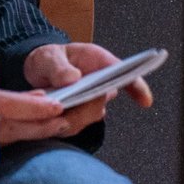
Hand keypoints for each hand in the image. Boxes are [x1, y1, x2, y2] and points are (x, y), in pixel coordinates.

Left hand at [23, 40, 150, 137]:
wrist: (38, 72)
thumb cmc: (49, 59)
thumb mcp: (49, 57)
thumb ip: (58, 66)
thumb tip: (72, 78)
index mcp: (100, 64)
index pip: (126, 75)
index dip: (138, 88)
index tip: (145, 101)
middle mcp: (100, 86)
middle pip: (104, 102)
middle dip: (87, 107)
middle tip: (64, 104)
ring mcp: (90, 103)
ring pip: (90, 117)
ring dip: (72, 117)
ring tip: (54, 108)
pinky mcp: (77, 117)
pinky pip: (74, 126)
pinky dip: (61, 124)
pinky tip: (50, 117)